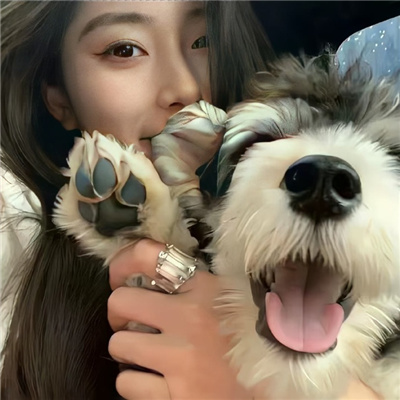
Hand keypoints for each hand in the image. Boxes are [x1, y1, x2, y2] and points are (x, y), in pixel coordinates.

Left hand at [108, 239, 251, 399]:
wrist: (284, 382)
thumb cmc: (254, 337)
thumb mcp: (231, 297)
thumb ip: (197, 283)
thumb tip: (156, 273)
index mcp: (206, 289)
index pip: (150, 256)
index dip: (123, 262)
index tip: (119, 275)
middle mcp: (191, 319)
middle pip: (121, 301)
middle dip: (120, 313)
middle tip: (129, 321)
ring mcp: (182, 359)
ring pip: (119, 345)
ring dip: (128, 350)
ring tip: (148, 354)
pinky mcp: (177, 396)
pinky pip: (128, 384)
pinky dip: (136, 382)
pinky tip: (157, 379)